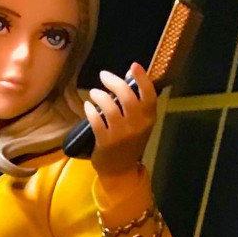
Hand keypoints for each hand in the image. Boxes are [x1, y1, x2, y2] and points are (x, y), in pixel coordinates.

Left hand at [84, 62, 157, 178]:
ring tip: (94, 93)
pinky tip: (88, 106)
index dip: (142, 78)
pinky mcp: (105, 142)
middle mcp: (138, 125)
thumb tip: (128, 76)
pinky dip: (90, 110)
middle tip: (104, 76)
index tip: (133, 66)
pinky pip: (96, 120)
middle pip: (127, 96)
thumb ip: (136, 102)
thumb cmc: (129, 143)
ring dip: (99, 95)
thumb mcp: (139, 123)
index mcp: (149, 118)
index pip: (149, 94)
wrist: (121, 171)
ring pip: (110, 107)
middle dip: (114, 82)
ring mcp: (121, 134)